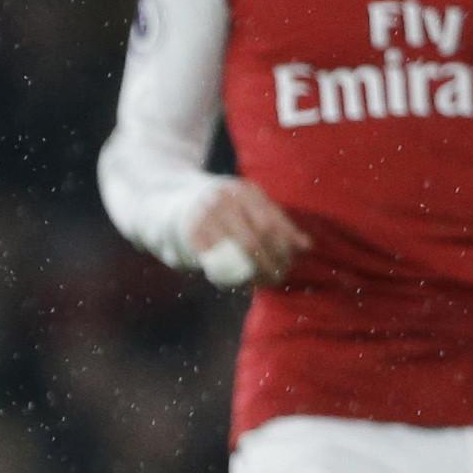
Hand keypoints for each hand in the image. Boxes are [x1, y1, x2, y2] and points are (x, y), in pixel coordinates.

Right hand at [188, 180, 311, 285]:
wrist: (166, 200)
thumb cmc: (218, 208)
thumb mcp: (246, 206)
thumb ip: (275, 223)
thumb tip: (307, 246)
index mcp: (243, 191)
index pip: (271, 222)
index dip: (284, 245)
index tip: (290, 262)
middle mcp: (224, 199)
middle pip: (256, 239)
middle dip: (270, 263)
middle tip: (277, 277)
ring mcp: (205, 215)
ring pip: (237, 251)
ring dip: (252, 272)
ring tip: (260, 282)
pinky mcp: (189, 233)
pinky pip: (215, 260)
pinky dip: (228, 274)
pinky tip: (237, 280)